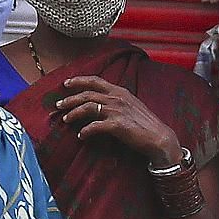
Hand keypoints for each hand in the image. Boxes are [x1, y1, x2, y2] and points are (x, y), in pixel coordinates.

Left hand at [57, 76, 180, 166]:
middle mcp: (117, 98)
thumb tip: (99, 103)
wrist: (159, 137)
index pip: (95, 81)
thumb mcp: (131, 105)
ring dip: (74, 113)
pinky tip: (81, 135)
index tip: (66, 83)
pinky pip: (94, 126)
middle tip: (59, 105)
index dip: (79, 80)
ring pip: (88, 107)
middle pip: (87, 94)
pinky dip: (85, 131)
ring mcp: (117, 111)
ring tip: (65, 120)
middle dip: (70, 99)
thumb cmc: (144, 123)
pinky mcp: (117, 125)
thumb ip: (116, 101)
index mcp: (120, 91)